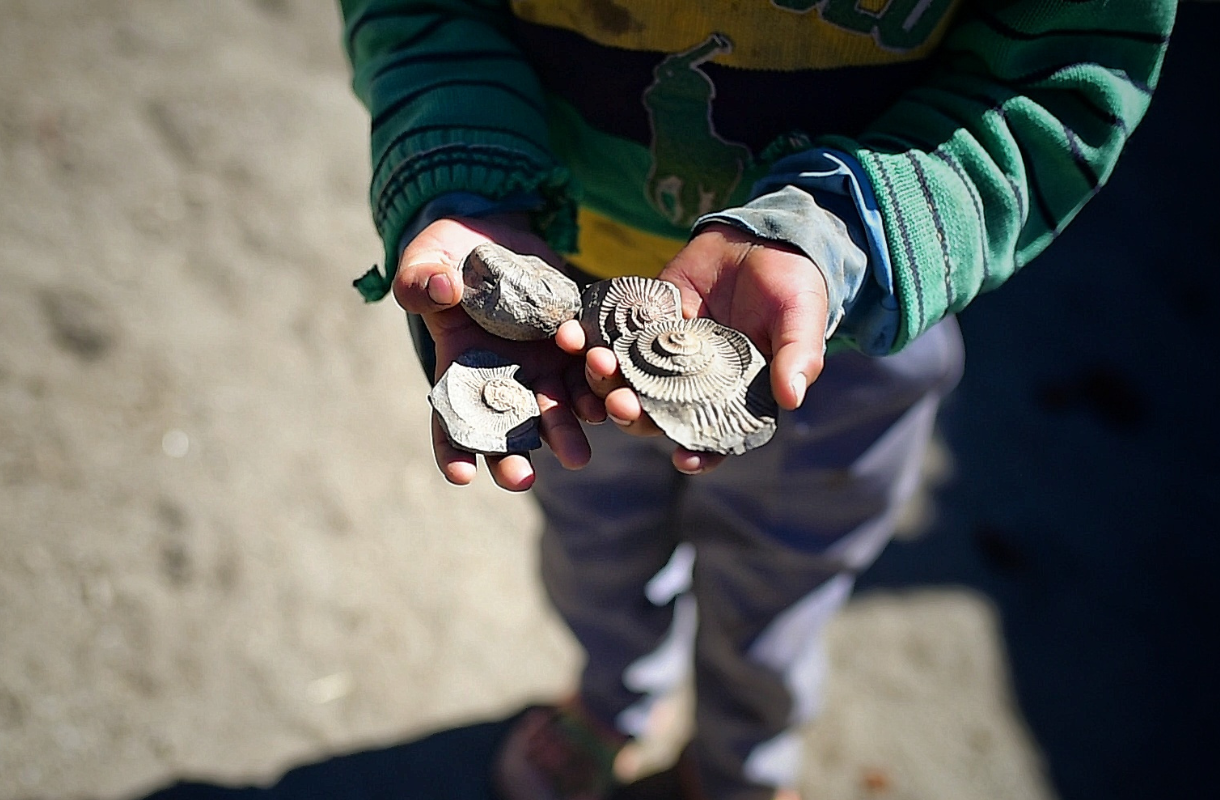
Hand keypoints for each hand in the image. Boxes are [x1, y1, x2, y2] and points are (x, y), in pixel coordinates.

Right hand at [396, 215, 604, 490]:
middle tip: (522, 480)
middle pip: (508, 432)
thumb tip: (443, 289)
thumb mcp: (425, 263)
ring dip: (566, 433)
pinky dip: (598, 385)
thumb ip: (421, 280)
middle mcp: (504, 381)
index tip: (461, 475)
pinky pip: (589, 371)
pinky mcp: (573, 345)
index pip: (450, 423)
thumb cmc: (447, 257)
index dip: (453, 451)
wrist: (496, 238)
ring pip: (556, 411)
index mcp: (460, 373)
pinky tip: (608, 398)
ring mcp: (541, 366)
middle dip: (514, 459)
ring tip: (577, 455)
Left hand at [556, 222, 827, 474]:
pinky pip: (610, 336)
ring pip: (626, 379)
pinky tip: (573, 336)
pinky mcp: (642, 320)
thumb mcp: (802, 318)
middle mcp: (692, 383)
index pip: (713, 437)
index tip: (682, 459)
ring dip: (605, 380)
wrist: (764, 237)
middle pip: (657, 413)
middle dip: (636, 415)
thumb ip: (797, 357)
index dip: (700, 453)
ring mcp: (662, 353)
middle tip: (622, 405)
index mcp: (732, 396)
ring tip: (596, 363)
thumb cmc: (793, 286)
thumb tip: (793, 399)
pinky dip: (588, 338)